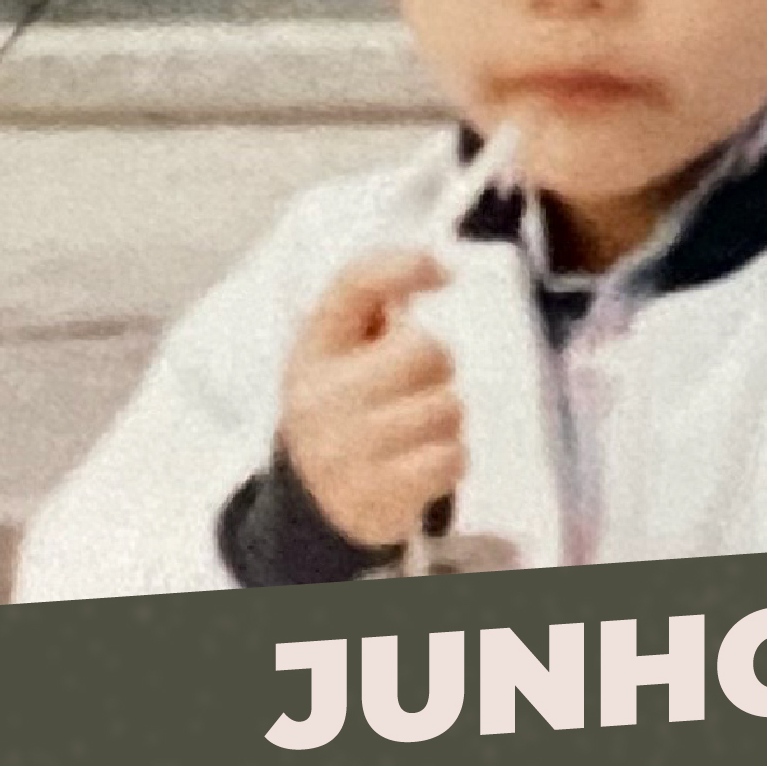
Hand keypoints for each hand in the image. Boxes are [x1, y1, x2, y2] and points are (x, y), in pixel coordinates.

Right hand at [277, 250, 464, 550]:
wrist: (317, 499)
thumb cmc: (346, 405)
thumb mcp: (340, 351)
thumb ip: (374, 307)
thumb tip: (434, 268)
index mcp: (314, 348)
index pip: (355, 285)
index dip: (403, 266)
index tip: (443, 272)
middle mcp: (321, 396)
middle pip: (426, 350)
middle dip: (438, 365)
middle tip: (420, 384)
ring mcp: (346, 449)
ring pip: (447, 406)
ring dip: (446, 416)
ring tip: (418, 426)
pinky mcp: (376, 495)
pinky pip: (452, 458)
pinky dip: (450, 458)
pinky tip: (422, 459)